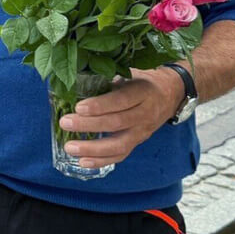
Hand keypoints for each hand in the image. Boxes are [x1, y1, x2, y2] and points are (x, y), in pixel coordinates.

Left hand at [58, 68, 184, 168]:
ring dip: (92, 149)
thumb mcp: (130, 72)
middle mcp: (145, 113)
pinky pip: (120, 155)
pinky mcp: (138, 142)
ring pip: (119, 144)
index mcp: (142, 91)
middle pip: (117, 123)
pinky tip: (83, 161)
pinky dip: (101, 160)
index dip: (100, 105)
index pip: (121, 100)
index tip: (78, 107)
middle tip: (65, 123)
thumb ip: (108, 76)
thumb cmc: (141, 80)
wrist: (169, 94)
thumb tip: (75, 78)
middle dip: (89, 125)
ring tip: (70, 147)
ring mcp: (142, 131)